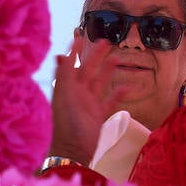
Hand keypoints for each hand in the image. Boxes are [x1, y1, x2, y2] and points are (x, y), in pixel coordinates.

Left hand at [48, 45, 130, 164]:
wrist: (74, 150)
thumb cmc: (68, 123)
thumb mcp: (65, 97)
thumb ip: (64, 76)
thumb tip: (59, 55)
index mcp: (68, 88)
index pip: (71, 64)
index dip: (75, 50)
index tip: (81, 35)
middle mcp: (78, 93)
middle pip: (88, 70)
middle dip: (96, 56)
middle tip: (106, 41)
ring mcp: (89, 104)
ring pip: (100, 83)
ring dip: (108, 71)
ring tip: (118, 59)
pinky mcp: (99, 115)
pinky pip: (110, 101)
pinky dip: (118, 94)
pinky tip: (126, 87)